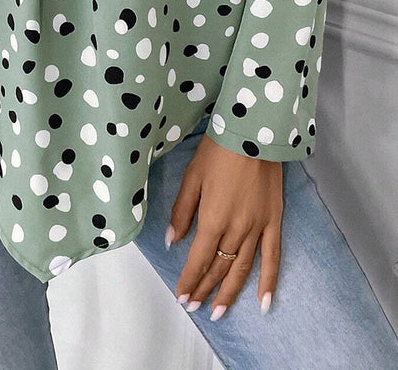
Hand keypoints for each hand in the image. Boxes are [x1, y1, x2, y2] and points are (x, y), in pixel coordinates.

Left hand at [165, 132, 282, 320]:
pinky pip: (273, 257)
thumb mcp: (191, 177)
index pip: (198, 259)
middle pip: (218, 267)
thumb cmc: (217, 151)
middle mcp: (236, 229)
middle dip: (204, 289)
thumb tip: (172, 240)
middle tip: (193, 306)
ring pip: (242, 268)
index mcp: (212, 218)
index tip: (181, 296)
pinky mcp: (274, 221)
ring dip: (230, 292)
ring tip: (219, 312)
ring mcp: (257, 227)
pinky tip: (264, 303)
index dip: (189, 280)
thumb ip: (182, 212)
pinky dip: (269, 282)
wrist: (253, 133)